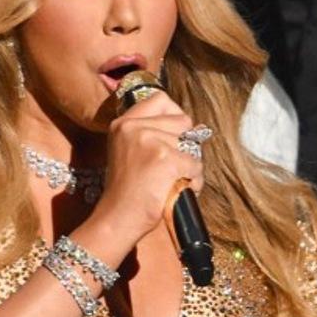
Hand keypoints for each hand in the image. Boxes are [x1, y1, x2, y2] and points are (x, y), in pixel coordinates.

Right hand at [89, 91, 203, 245]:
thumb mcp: (129, 152)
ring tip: (172, 182)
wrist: (119, 217)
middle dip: (186, 144)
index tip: (174, 135)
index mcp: (123, 123)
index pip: (161, 99)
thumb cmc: (128, 192)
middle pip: (183, 120)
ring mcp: (149, 141)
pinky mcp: (165, 159)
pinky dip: (193, 181)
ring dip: (190, 167)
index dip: (174, 115)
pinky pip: (195, 165)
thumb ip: (155, 134)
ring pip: (192, 145)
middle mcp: (135, 127)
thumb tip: (198, 127)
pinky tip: (176, 190)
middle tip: (171, 166)